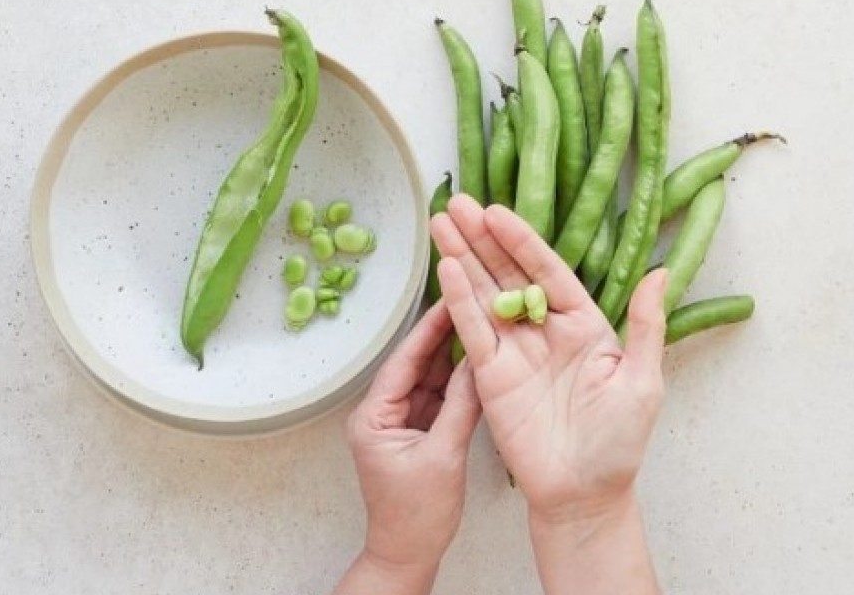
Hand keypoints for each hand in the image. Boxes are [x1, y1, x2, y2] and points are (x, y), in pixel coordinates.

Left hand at [343, 301, 480, 577]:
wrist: (408, 553)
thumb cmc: (417, 515)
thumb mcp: (443, 456)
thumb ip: (461, 407)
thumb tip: (479, 363)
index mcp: (373, 416)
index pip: (404, 361)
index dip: (428, 329)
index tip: (451, 299)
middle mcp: (382, 413)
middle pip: (416, 364)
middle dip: (443, 335)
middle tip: (471, 300)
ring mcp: (401, 421)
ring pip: (430, 378)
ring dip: (453, 355)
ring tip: (480, 321)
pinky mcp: (419, 431)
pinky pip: (439, 397)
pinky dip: (458, 382)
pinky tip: (478, 360)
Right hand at [431, 195, 668, 522]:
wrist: (584, 495)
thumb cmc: (619, 443)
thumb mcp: (643, 380)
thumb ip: (646, 325)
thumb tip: (661, 273)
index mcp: (583, 324)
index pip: (548, 271)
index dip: (522, 241)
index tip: (497, 212)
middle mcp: (545, 331)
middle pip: (508, 274)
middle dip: (482, 238)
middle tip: (456, 202)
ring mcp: (515, 351)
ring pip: (484, 295)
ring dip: (462, 258)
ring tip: (439, 221)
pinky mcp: (490, 376)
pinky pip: (472, 332)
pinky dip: (458, 301)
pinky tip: (445, 269)